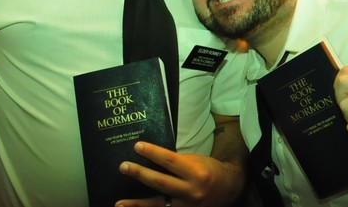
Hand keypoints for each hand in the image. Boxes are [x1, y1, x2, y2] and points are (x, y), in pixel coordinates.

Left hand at [115, 141, 243, 206]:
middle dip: (140, 174)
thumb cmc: (208, 170)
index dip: (153, 153)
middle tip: (123, 167)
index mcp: (196, 173)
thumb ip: (176, 163)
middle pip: (161, 183)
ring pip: (159, 205)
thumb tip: (151, 159)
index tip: (137, 146)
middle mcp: (191, 191)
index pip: (170, 161)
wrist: (228, 189)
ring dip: (137, 204)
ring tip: (119, 203)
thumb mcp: (196, 161)